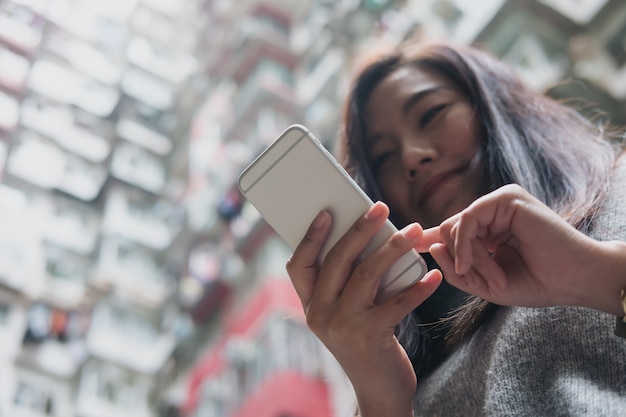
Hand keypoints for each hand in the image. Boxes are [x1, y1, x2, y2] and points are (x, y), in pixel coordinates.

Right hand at [286, 201, 441, 416]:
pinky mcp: (369, 337)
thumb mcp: (346, 314)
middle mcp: (319, 314)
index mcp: (311, 305)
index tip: (328, 212)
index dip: (311, 236)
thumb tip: (371, 238)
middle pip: (336, 260)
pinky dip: (418, 287)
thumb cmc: (366, 343)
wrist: (379, 392)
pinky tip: (433, 276)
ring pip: (365, 274)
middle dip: (360, 230)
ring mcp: (342, 326)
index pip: (299, 265)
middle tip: (380, 207)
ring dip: (392, 249)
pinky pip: (397, 303)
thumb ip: (348, 283)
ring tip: (413, 232)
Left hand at [416, 184, 625, 315]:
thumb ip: (457, 268)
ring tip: (495, 278)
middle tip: (485, 281)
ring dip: (468, 258)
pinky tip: (475, 262)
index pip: (450, 231)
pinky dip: (467, 244)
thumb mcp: (486, 283)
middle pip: (447, 230)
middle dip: (459, 261)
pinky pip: (467, 219)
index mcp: (488, 229)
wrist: (574, 280)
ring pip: (454, 226)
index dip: (431, 238)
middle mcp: (491, 212)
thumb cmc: (537, 282)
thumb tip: (431, 244)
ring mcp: (498, 203)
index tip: (413, 246)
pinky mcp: (506, 198)